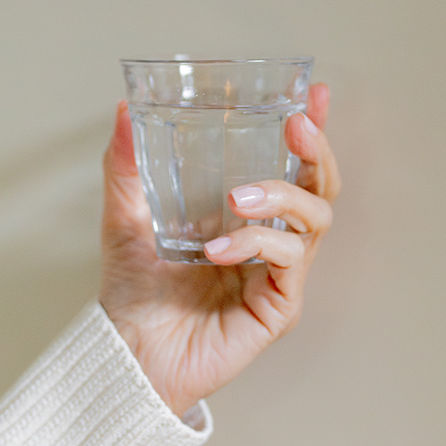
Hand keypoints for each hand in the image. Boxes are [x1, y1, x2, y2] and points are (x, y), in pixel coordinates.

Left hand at [98, 84, 341, 419]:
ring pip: (314, 219)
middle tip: (296, 126)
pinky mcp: (279, 307)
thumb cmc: (134, 292)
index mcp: (245, 218)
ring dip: (282, 195)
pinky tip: (220, 249)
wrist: (128, 352)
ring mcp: (279, 276)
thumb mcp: (124, 216)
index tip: (314, 93)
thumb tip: (125, 111)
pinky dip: (257, 244)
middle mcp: (270, 243)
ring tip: (240, 197)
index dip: (310, 131)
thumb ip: (126, 166)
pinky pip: (287, 261)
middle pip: (321, 188)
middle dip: (316, 151)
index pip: (291, 166)